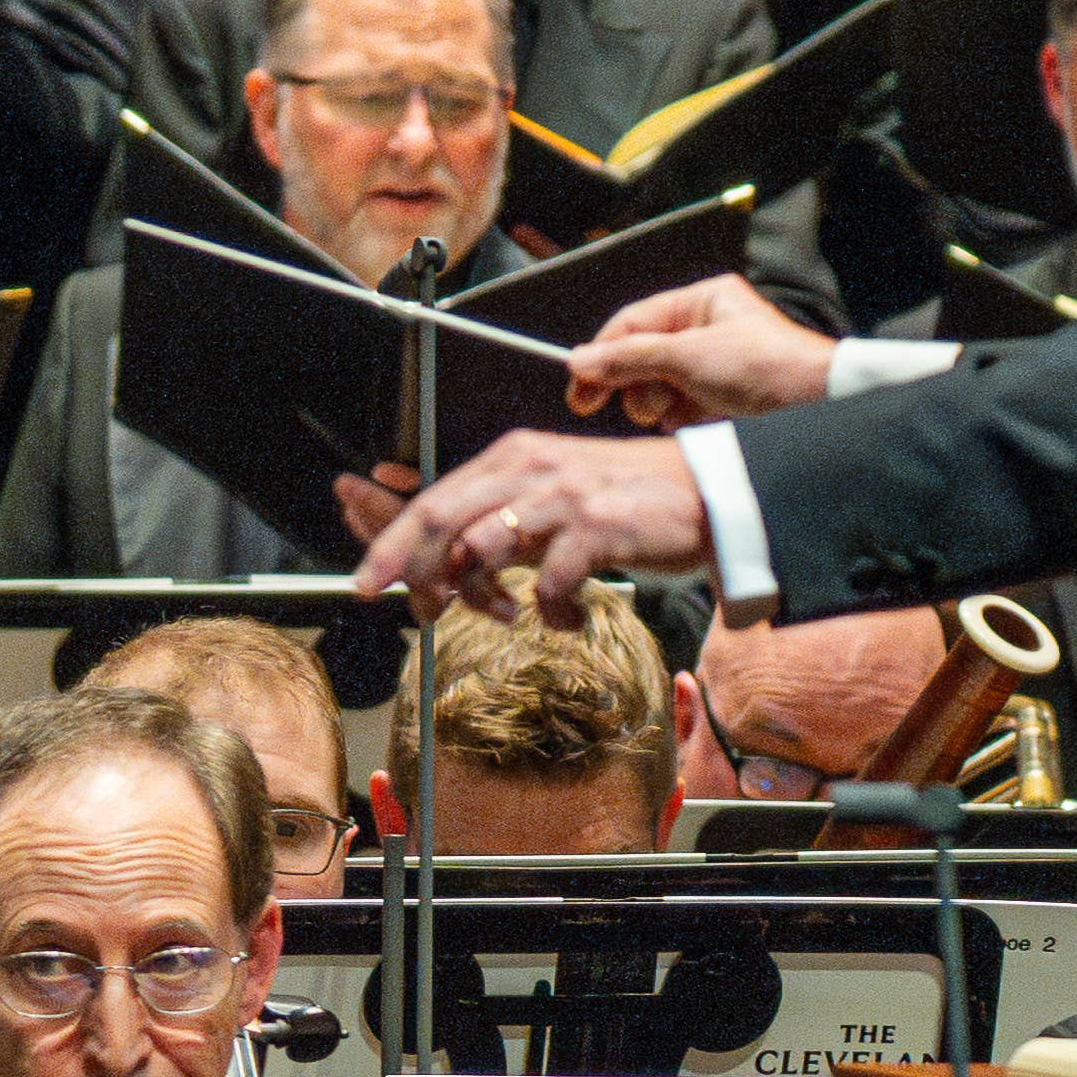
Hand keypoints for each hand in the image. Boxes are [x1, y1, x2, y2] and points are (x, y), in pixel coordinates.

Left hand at [361, 425, 713, 611]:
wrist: (711, 496)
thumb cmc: (626, 504)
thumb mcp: (550, 499)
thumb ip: (497, 517)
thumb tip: (441, 558)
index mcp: (510, 458)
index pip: (430, 498)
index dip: (386, 536)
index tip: (365, 578)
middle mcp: (528, 467)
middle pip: (438, 519)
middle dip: (406, 568)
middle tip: (407, 609)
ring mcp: (561, 496)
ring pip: (480, 549)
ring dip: (479, 595)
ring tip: (501, 612)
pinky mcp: (597, 528)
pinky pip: (548, 584)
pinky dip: (551, 613)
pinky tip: (567, 618)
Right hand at [567, 275, 846, 426]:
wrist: (817, 407)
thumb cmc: (764, 367)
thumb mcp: (686, 356)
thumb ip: (627, 358)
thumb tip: (578, 361)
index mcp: (702, 301)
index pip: (633, 321)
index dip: (602, 352)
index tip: (578, 384)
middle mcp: (707, 328)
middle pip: (642, 354)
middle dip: (632, 381)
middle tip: (600, 405)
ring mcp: (714, 364)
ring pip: (658, 383)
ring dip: (655, 401)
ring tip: (671, 411)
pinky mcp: (723, 396)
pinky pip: (679, 405)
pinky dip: (676, 416)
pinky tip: (685, 422)